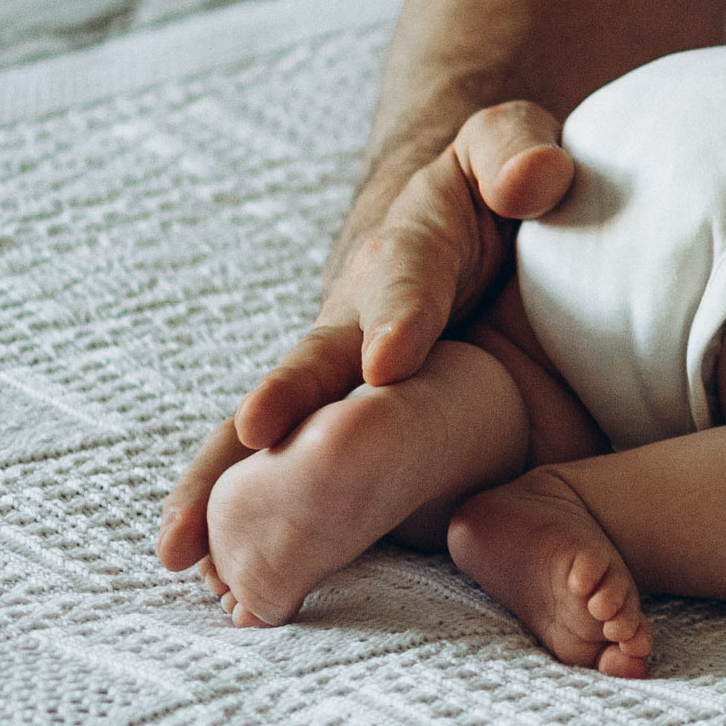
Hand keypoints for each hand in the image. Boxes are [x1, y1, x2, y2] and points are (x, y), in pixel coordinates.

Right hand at [156, 102, 573, 570]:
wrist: (465, 220)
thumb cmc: (492, 186)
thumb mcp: (510, 148)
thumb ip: (520, 151)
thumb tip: (535, 178)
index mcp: (408, 251)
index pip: (405, 281)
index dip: (397, 318)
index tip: (389, 362)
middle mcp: (356, 321)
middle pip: (316, 363)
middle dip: (286, 400)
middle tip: (259, 437)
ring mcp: (342, 379)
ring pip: (282, 431)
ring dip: (233, 482)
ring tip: (189, 545)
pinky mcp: (352, 427)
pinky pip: (298, 474)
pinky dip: (248, 521)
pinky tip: (216, 577)